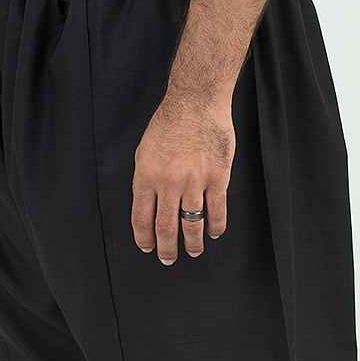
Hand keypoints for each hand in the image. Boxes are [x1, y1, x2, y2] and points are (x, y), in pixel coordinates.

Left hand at [131, 94, 233, 264]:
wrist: (196, 101)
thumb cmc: (168, 123)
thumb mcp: (145, 151)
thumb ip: (146, 180)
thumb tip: (149, 206)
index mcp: (147, 176)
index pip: (142, 218)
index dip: (144, 237)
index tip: (148, 247)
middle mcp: (169, 183)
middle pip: (166, 227)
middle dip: (167, 248)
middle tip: (168, 259)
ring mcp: (194, 182)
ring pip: (192, 224)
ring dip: (193, 243)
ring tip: (195, 252)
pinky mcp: (217, 178)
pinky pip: (217, 210)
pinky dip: (216, 226)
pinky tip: (215, 233)